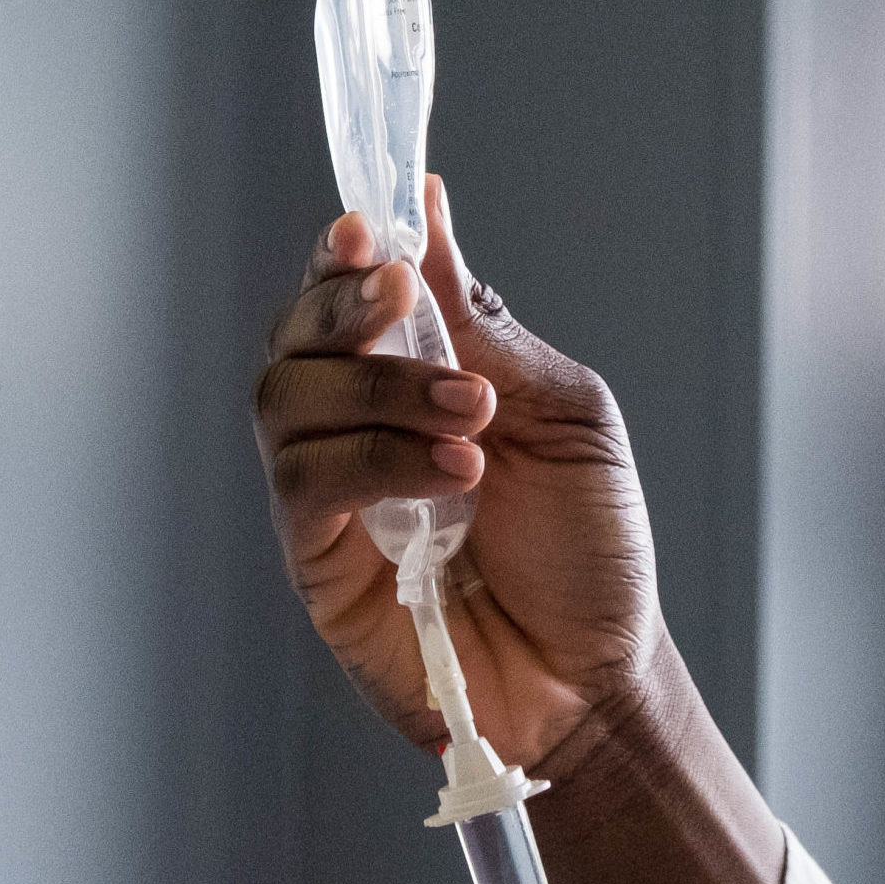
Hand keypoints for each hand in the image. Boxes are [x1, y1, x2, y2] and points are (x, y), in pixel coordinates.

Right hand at [253, 175, 662, 767]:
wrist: (597, 672)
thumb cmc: (586, 548)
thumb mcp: (564, 413)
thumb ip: (485, 323)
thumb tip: (428, 211)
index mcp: (414, 380)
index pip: (345, 298)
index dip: (341, 257)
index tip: (365, 228)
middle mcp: (356, 429)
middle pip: (295, 339)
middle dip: (342, 307)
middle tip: (401, 300)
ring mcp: (330, 497)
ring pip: (287, 401)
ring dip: (380, 389)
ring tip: (472, 419)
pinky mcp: (317, 563)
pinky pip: (304, 485)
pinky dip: (377, 459)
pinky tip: (454, 475)